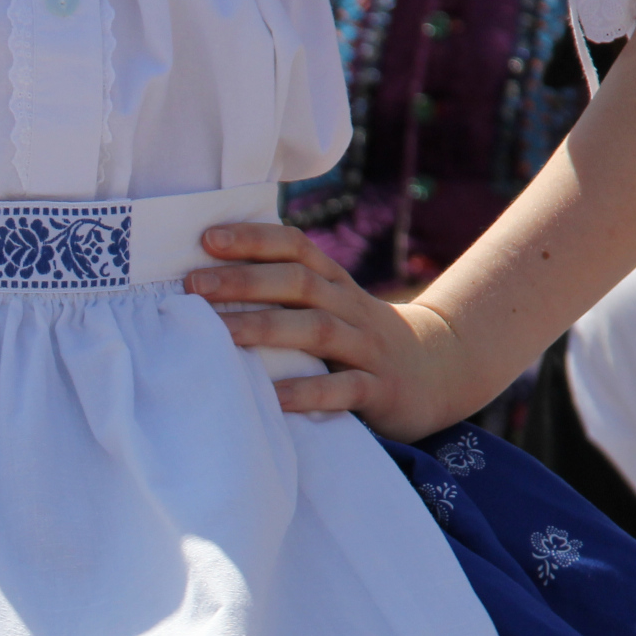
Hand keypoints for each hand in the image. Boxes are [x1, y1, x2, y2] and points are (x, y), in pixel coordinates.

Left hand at [187, 224, 488, 441]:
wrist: (442, 370)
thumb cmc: (362, 338)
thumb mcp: (334, 305)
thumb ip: (287, 293)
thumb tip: (211, 278)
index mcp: (335, 284)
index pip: (296, 248)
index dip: (255, 239)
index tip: (207, 238)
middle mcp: (350, 308)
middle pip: (298, 284)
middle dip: (245, 281)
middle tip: (193, 285)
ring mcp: (367, 348)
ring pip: (316, 330)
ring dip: (265, 329)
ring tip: (219, 334)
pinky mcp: (381, 389)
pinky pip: (343, 388)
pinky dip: (307, 393)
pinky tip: (272, 398)